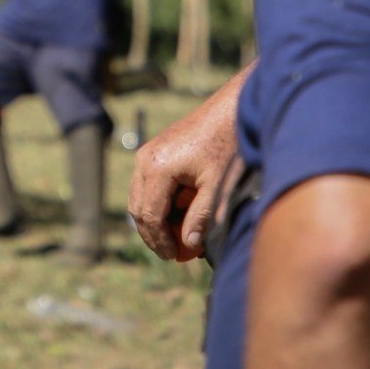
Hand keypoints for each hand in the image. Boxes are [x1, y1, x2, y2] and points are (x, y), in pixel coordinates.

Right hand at [129, 86, 240, 261]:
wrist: (231, 109)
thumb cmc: (226, 145)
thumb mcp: (216, 186)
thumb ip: (201, 217)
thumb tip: (189, 245)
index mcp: (157, 168)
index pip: (149, 216)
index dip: (160, 241)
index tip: (174, 258)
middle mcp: (145, 159)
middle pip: (138, 210)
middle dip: (154, 235)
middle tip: (174, 254)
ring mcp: (147, 154)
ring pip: (140, 199)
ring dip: (157, 221)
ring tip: (179, 238)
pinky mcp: (155, 151)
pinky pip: (149, 186)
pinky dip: (161, 204)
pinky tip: (182, 215)